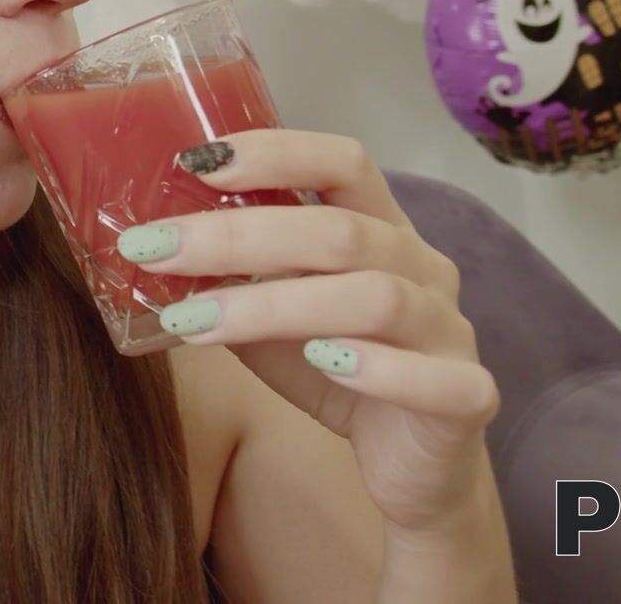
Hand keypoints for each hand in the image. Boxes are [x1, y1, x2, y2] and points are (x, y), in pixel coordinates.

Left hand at [115, 128, 501, 533]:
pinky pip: (434, 378)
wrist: (416, 467)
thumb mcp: (275, 325)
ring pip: (375, 297)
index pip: (344, 164)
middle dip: (237, 235)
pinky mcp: (468, 398)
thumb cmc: (340, 376)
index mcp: (383, 232)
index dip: (276, 153)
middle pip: (339, 232)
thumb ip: (235, 286)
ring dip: (274, 305)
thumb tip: (153, 255)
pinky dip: (377, 367)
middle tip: (155, 249)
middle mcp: (424, 268)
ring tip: (193, 321)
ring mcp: (451, 331)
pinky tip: (321, 361)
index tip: (196, 163)